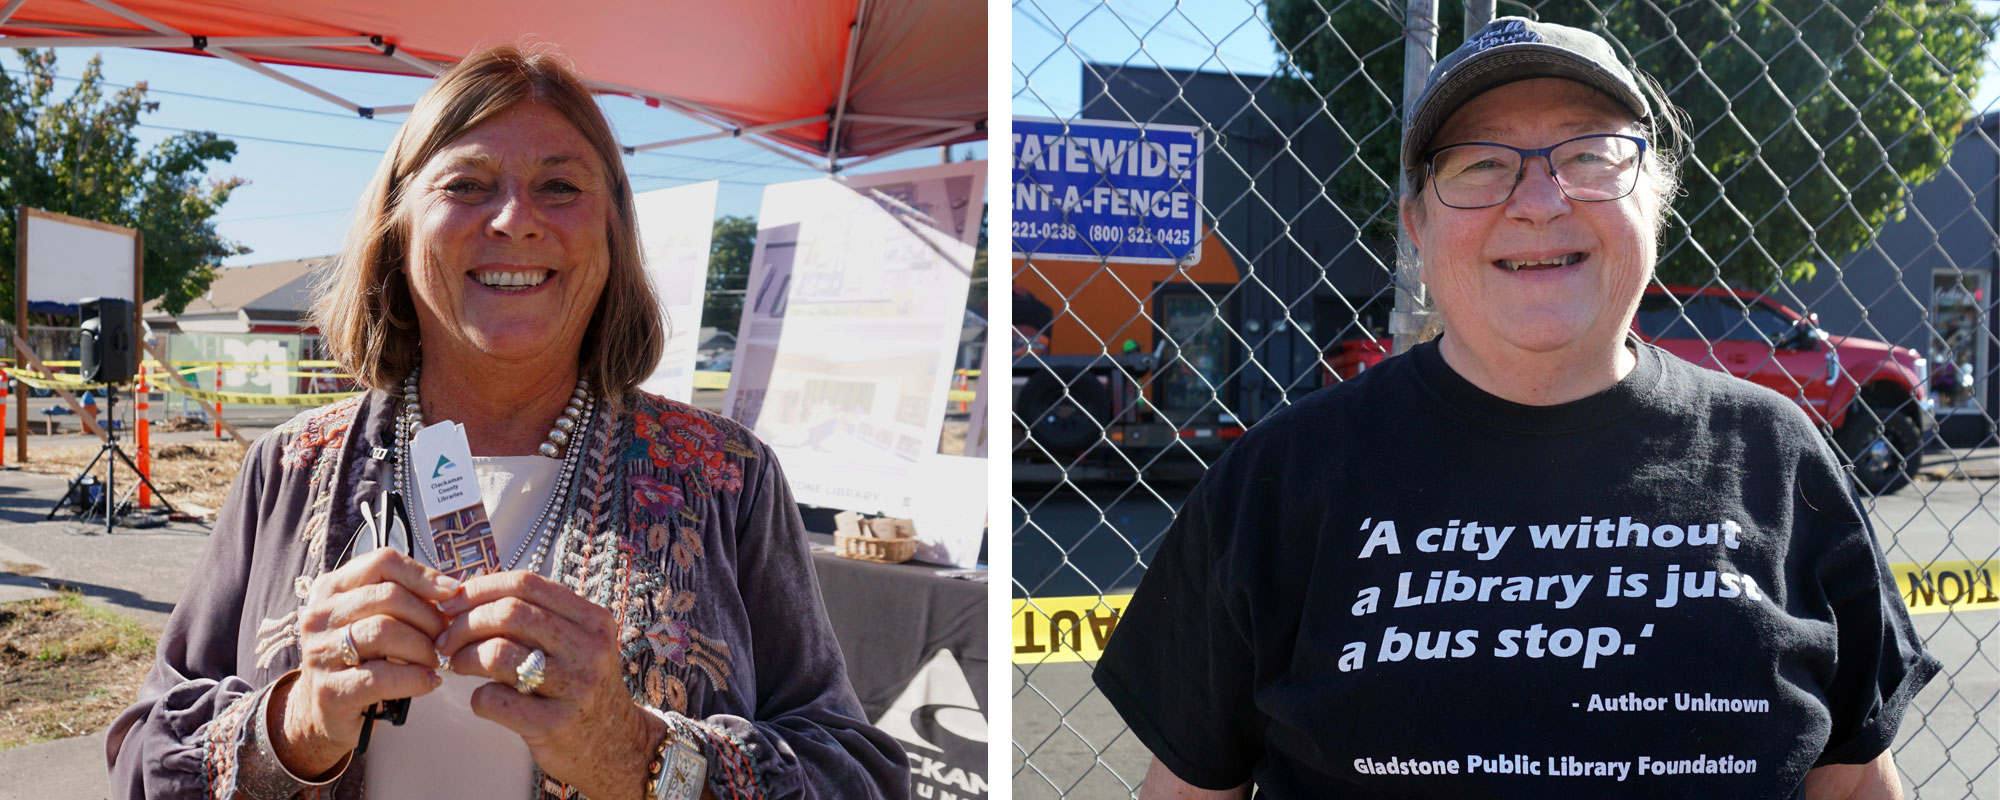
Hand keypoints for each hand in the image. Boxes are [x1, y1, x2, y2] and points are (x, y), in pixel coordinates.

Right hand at [272, 548, 458, 776]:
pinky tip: (429, 682)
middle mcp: (320, 616)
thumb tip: (453, 588)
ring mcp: (320, 653)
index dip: (423, 575)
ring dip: (422, 647)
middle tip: (445, 636)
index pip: (382, 563)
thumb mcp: (373, 619)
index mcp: (332, 589)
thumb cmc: (360, 659)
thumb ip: (404, 598)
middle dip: (428, 616)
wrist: (323, 712)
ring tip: (435, 659)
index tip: (452, 593)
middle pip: (388, 596)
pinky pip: (381, 677)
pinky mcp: (329, 690)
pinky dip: (415, 679)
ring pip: (384, 632)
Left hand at [435, 571, 661, 799]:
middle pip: (509, 613)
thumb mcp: (579, 643)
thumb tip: (469, 596)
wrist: (616, 745)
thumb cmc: (582, 688)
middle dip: (464, 623)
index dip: (480, 588)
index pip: (527, 584)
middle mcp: (589, 649)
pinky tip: (484, 699)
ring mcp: (574, 688)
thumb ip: (539, 617)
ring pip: (497, 653)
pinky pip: (494, 699)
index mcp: (593, 620)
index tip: (454, 602)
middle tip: (447, 639)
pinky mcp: (555, 724)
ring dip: (463, 657)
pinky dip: (477, 697)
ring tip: (458, 665)